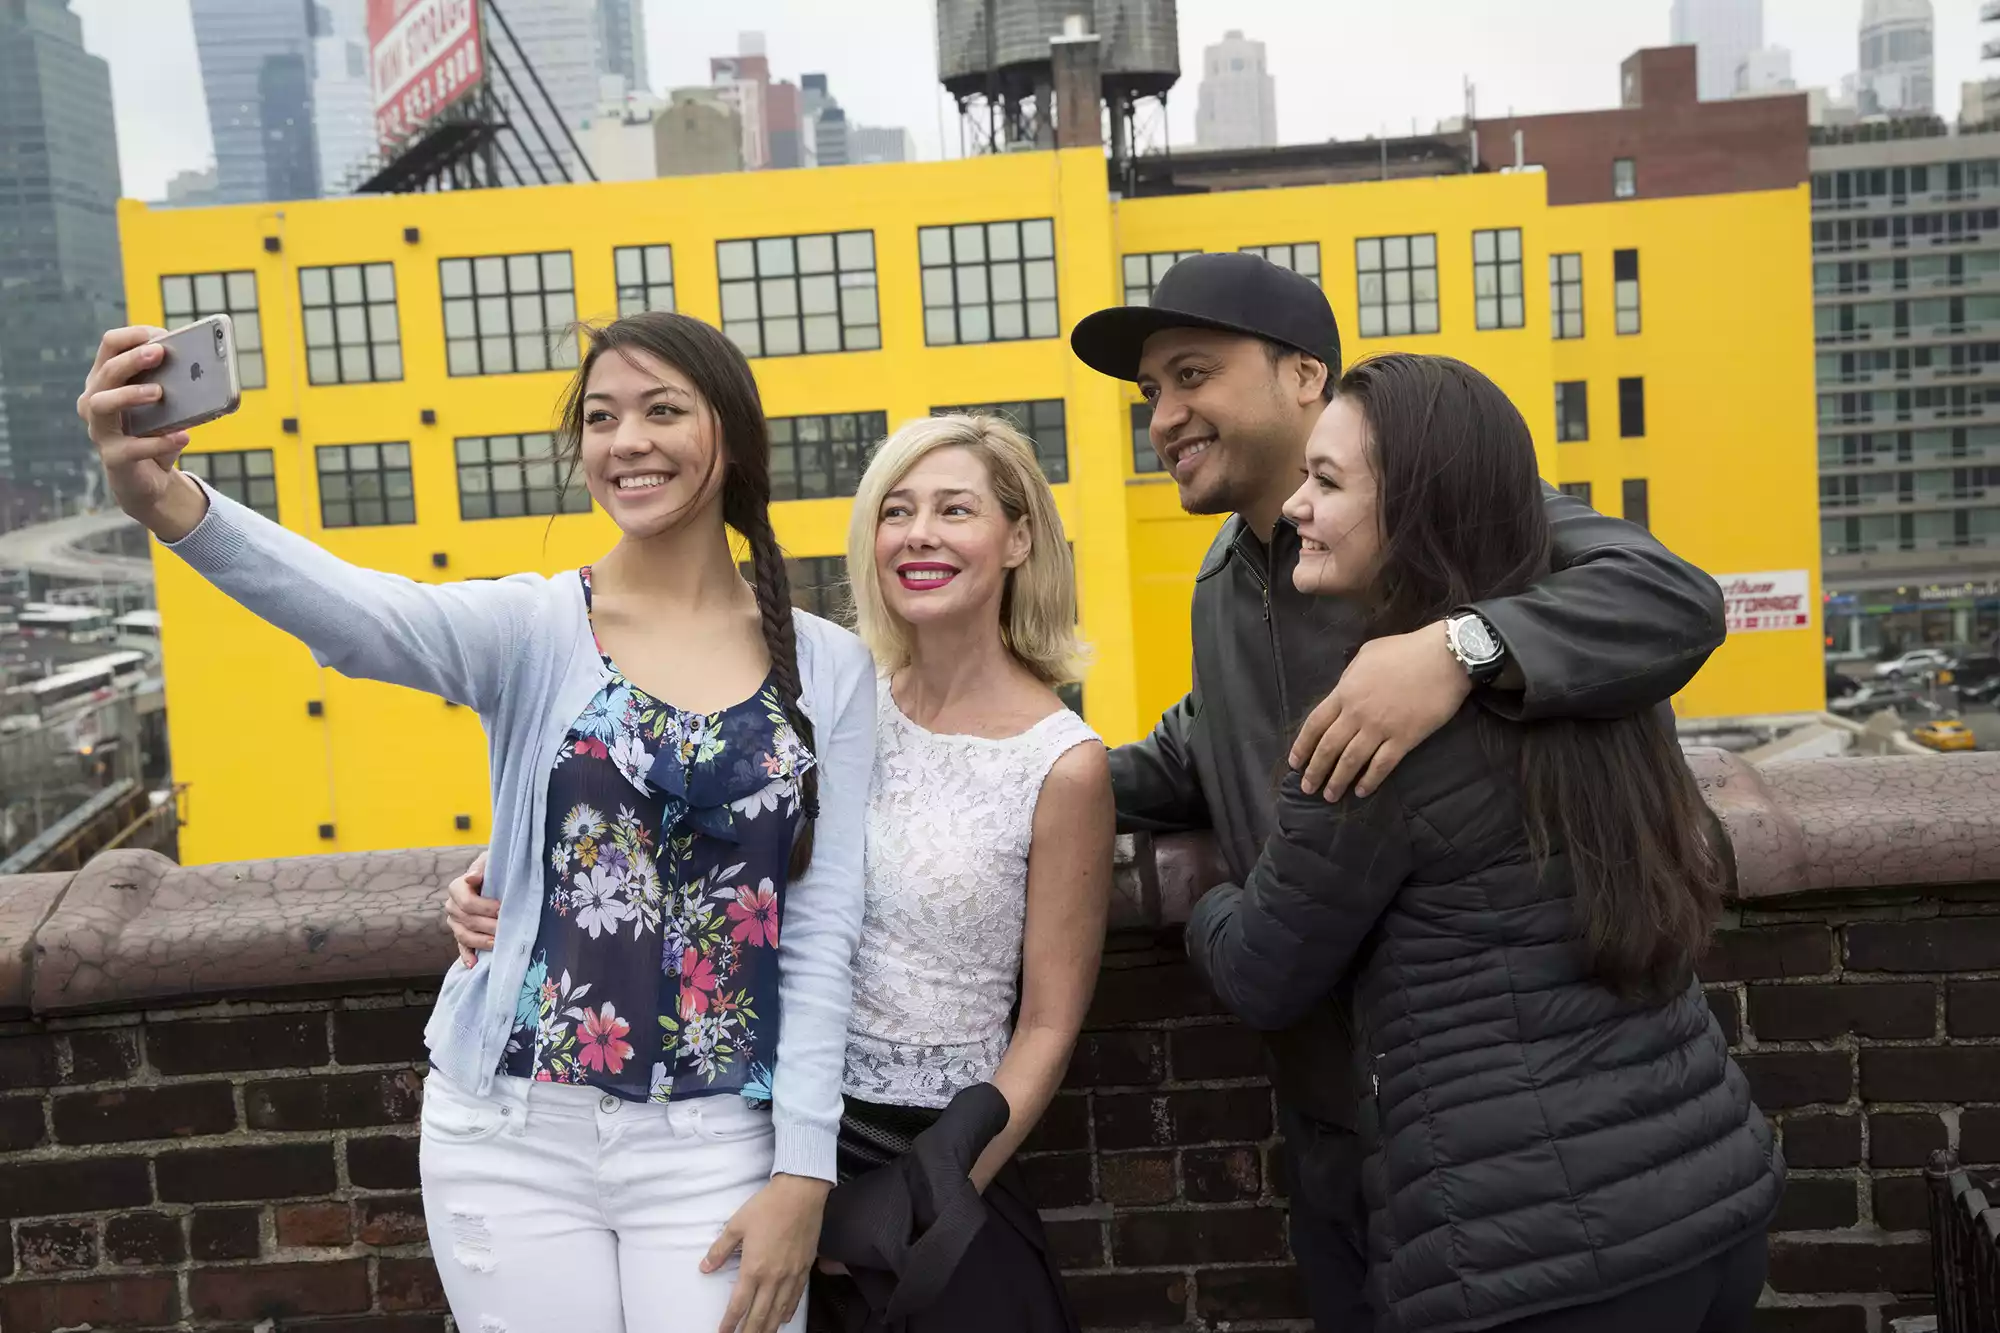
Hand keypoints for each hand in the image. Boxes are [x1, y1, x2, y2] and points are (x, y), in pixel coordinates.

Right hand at [75, 327, 207, 538]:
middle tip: (160, 353)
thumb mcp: (168, 406)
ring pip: (103, 404)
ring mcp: (100, 430)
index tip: (159, 333)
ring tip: (160, 392)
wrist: (151, 480)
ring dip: (131, 394)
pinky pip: (131, 448)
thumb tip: (202, 367)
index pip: (109, 346)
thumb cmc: (157, 432)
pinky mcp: (113, 458)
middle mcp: (94, 401)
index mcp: (107, 380)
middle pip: (106, 371)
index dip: (132, 336)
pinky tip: (182, 436)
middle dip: (133, 359)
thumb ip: (177, 386)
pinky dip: (158, 441)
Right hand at [443, 850, 495, 967]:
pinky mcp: (461, 934)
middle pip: (467, 920)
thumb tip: (471, 878)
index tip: (501, 908)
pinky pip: (462, 947)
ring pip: (464, 935)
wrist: (496, 877)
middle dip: (488, 925)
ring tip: (497, 943)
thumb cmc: (495, 868)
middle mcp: (452, 906)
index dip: (484, 907)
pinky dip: (466, 956)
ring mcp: (455, 922)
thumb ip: (481, 867)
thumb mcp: (490, 861)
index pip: (466, 902)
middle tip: (507, 928)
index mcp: (457, 887)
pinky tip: (473, 964)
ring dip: (481, 941)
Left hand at [703, 1173, 831, 1332]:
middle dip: (749, 1332)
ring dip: (769, 1328)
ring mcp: (791, 1274)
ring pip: (779, 1311)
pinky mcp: (805, 1268)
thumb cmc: (768, 1206)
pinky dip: (789, 1311)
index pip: (739, 1304)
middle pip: (760, 1315)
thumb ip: (720, 1249)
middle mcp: (773, 1277)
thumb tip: (705, 1267)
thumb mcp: (737, 1224)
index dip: (730, 1322)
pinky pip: (797, 1297)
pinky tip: (784, 1318)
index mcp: (754, 1267)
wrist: (801, 1193)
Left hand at [1289, 621, 1469, 800]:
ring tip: (1329, 796)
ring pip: (1352, 760)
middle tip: (1308, 787)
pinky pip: (1383, 765)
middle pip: (1329, 747)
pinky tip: (1362, 791)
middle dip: (1315, 770)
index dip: (1302, 746)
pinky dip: (1370, 780)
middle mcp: (1358, 713)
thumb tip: (1342, 690)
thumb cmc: (1406, 650)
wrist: (1445, 657)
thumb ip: (1350, 676)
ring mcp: (1381, 728)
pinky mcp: (1405, 739)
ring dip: (1338, 780)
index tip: (1295, 762)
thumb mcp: (1367, 655)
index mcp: (1345, 691)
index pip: (1315, 724)